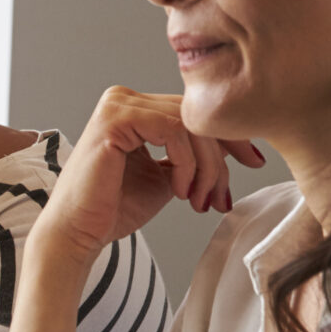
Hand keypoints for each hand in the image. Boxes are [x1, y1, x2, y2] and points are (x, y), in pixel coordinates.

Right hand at [32, 88, 263, 270]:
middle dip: (220, 158)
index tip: (252, 164)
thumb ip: (193, 157)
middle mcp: (125, 98)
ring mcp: (118, 104)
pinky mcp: (115, 118)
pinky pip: (172, 130)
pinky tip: (179, 191)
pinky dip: (185, 163)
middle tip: (222, 197)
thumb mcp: (168, 177)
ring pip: (189, 123)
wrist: (78, 233)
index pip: (194, 113)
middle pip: (196, 116)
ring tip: (198, 200)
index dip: (229, 138)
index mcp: (136, 108)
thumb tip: (238, 149)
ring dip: (204, 167)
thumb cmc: (113, 209)